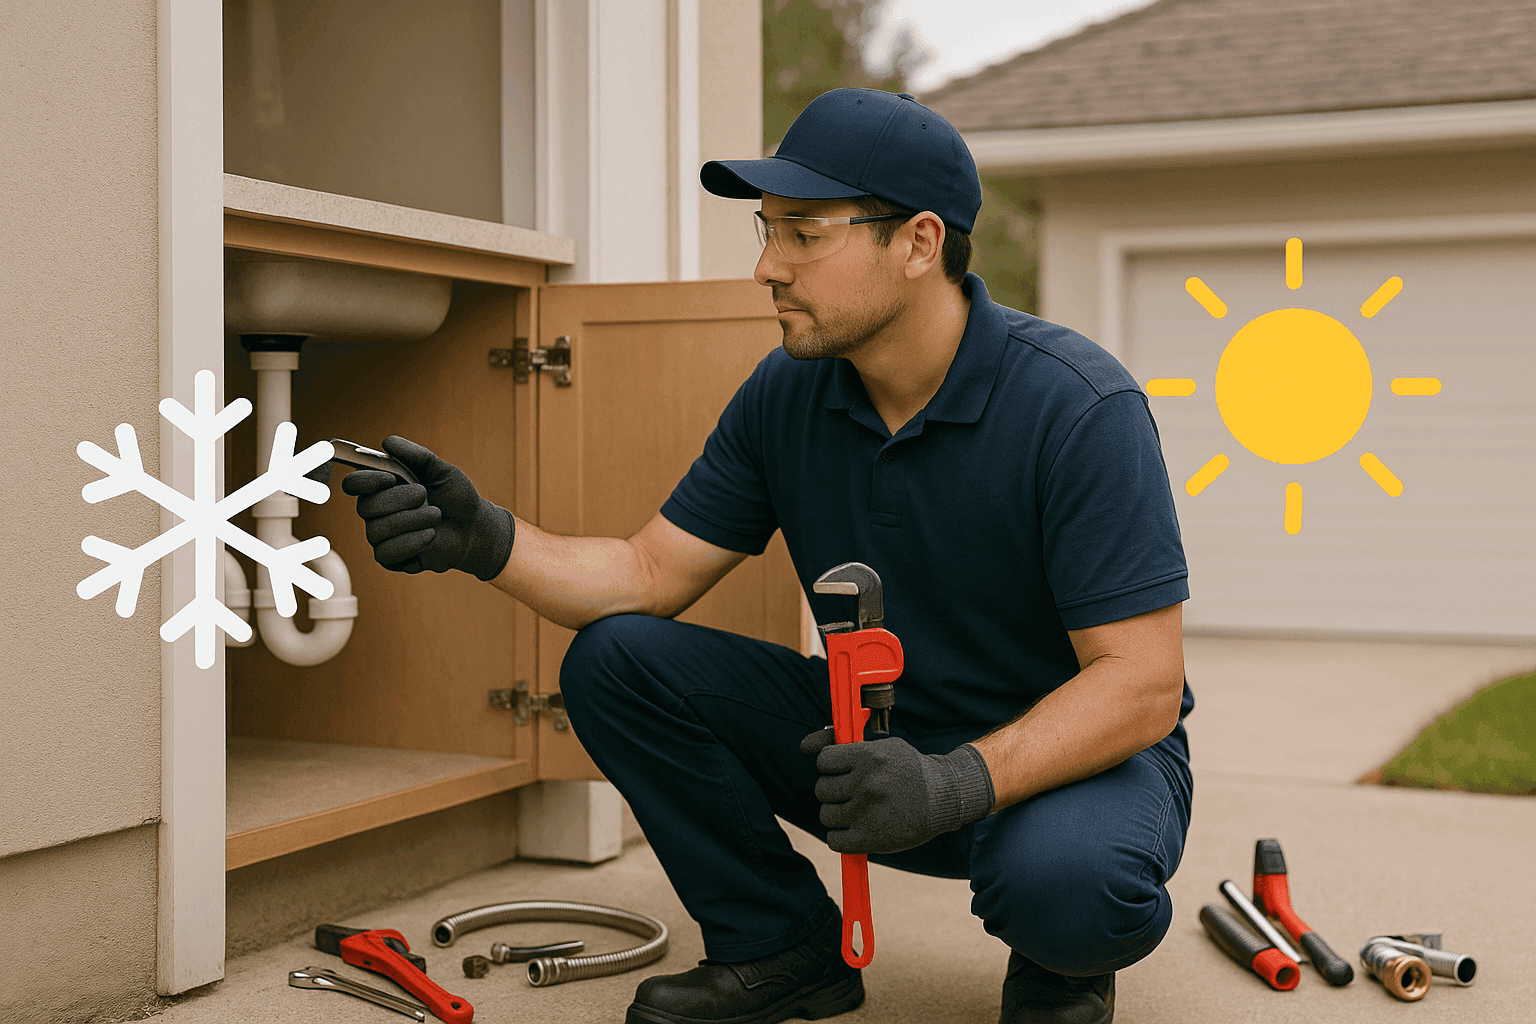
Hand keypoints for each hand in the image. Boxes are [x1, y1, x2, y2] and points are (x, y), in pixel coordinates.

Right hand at [341, 435, 514, 580]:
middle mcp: (376, 512)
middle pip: (365, 507)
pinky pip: (386, 553)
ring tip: (435, 515)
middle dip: (399, 500)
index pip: (354, 484)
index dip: (366, 480)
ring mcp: (381, 536)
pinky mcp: (391, 559)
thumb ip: (416, 455)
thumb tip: (387, 442)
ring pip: (376, 531)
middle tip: (425, 496)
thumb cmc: (455, 497)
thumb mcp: (441, 470)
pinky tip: (430, 536)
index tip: (390, 478)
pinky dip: (412, 542)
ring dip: (411, 521)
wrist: (474, 528)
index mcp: (382, 487)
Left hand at [800, 728, 994, 854]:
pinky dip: (842, 837)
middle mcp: (866, 784)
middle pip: (822, 789)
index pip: (823, 761)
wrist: (942, 799)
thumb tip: (803, 745)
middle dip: (835, 791)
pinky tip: (858, 828)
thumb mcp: (880, 747)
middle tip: (854, 792)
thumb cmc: (906, 769)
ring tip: (859, 810)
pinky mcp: (870, 839)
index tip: (844, 771)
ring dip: (838, 814)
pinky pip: (834, 840)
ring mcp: (867, 813)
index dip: (831, 767)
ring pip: (826, 815)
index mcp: (868, 757)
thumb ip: (840, 743)